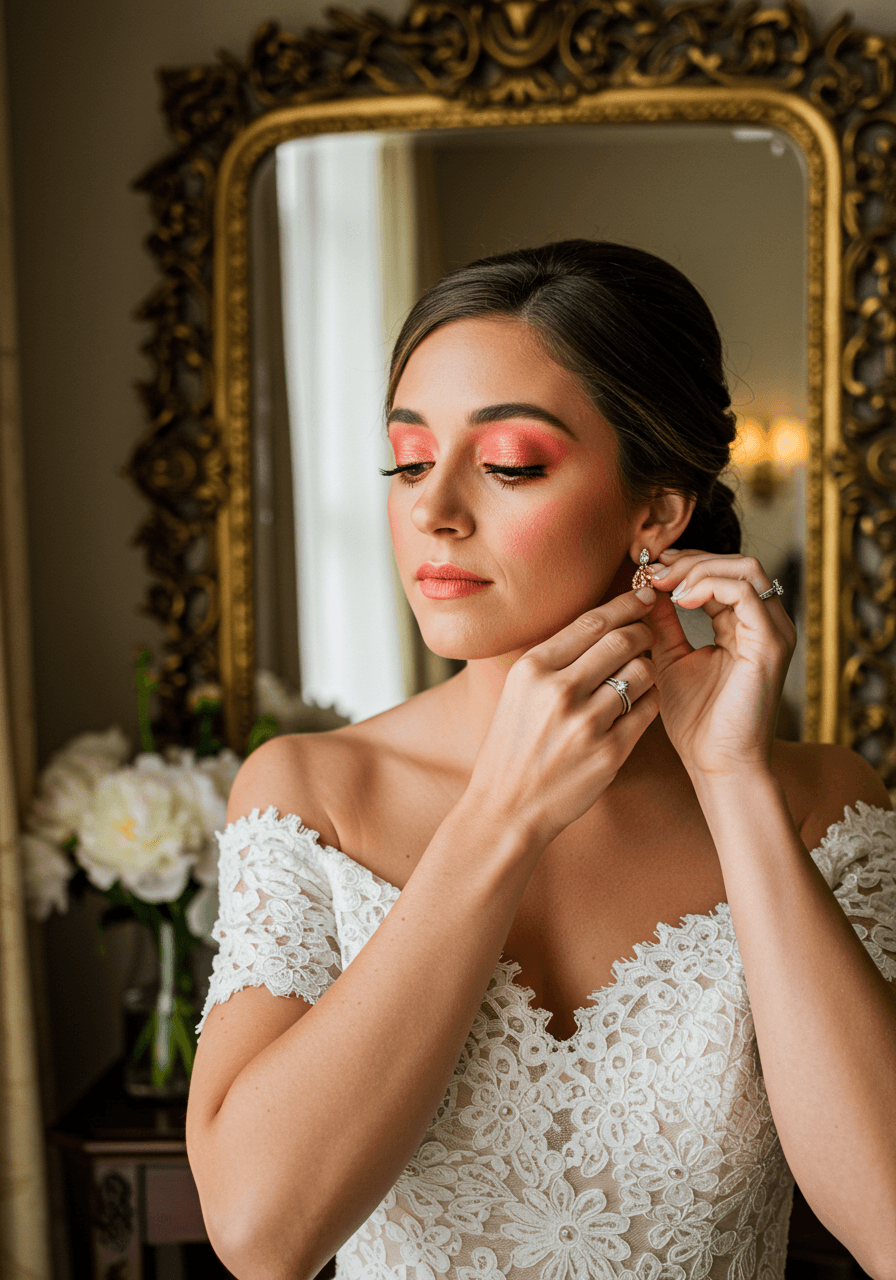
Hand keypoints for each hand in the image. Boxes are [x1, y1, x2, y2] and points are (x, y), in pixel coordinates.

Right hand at [468, 589, 659, 844]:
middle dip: (643, 630)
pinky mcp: (609, 753)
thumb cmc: (512, 748)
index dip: (625, 603)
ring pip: (642, 672)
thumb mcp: (517, 692)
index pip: (592, 621)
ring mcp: (585, 724)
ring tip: (640, 672)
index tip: (643, 596)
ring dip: (648, 667)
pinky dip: (650, 699)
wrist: (505, 809)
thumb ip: (553, 658)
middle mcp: (558, 691)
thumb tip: (600, 622)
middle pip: (622, 640)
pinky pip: (647, 710)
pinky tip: (641, 701)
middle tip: (648, 632)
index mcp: (532, 669)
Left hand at [647, 549, 796, 777]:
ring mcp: (773, 632)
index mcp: (745, 627)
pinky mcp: (770, 644)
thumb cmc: (696, 722)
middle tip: (653, 572)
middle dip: (690, 561)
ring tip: (664, 585)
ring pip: (745, 569)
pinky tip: (680, 601)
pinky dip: (710, 586)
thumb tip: (646, 587)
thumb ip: (663, 622)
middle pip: (737, 563)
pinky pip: (745, 593)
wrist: (717, 765)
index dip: (685, 564)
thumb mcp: (670, 659)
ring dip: (698, 569)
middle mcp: (766, 625)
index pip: (723, 574)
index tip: (648, 569)